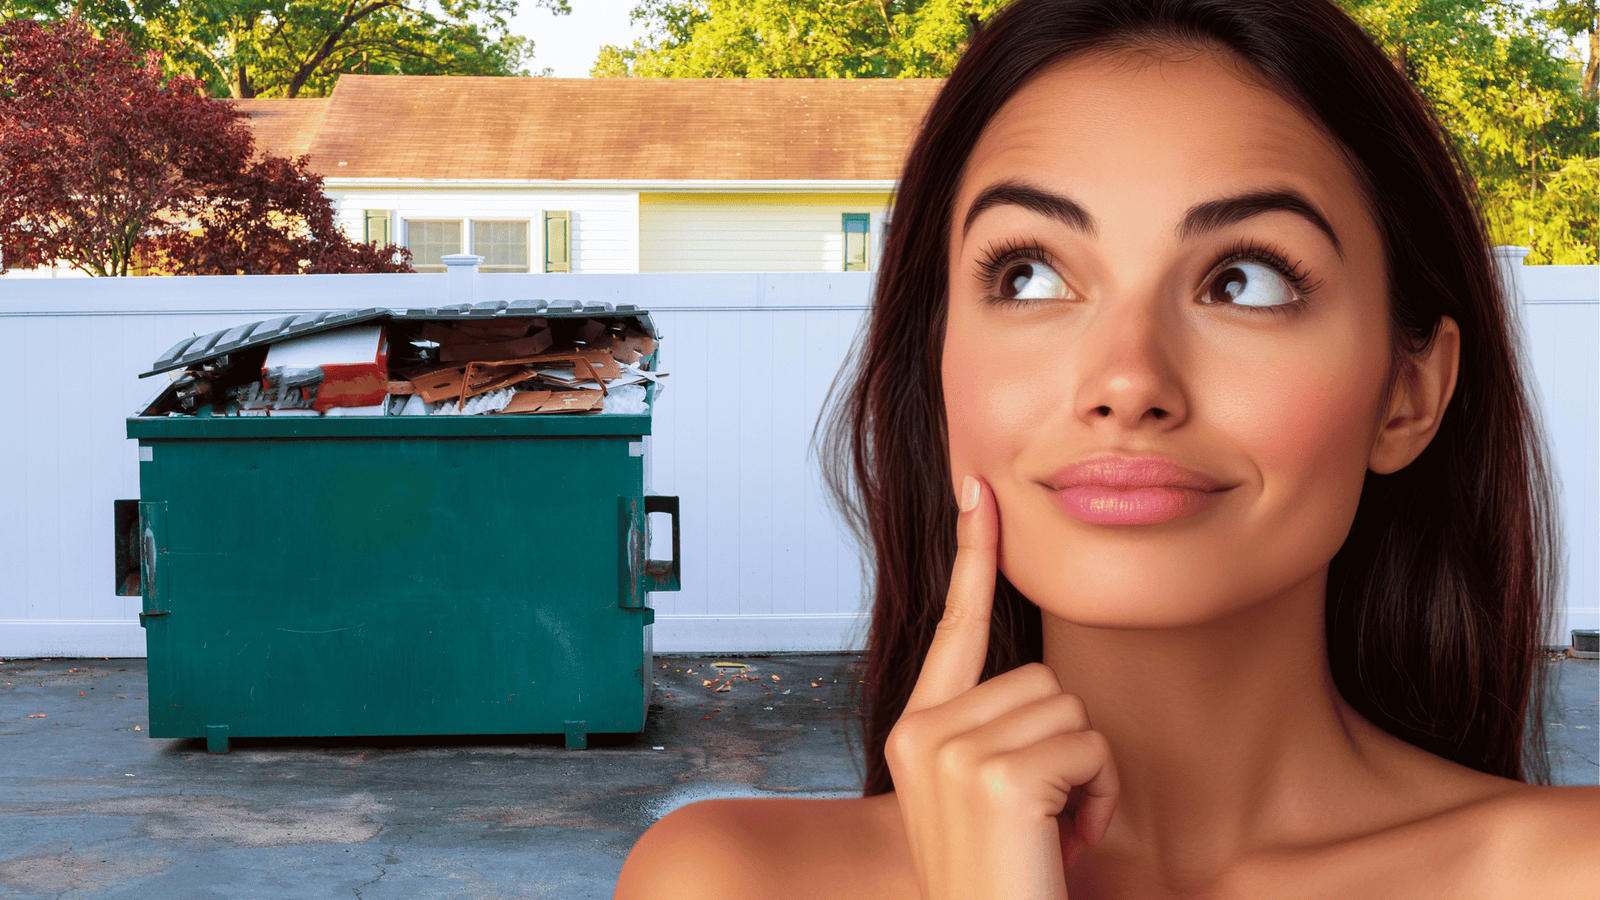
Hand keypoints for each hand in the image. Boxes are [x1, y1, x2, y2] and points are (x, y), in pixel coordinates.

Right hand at [884, 475, 1118, 899]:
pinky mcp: (995, 776)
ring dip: (1085, 774)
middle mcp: (921, 732)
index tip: (980, 488)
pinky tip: (1064, 842)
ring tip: (1052, 833)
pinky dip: (1097, 797)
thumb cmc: (1007, 880)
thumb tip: (1043, 689)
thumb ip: (998, 735)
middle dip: (1067, 746)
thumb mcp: (991, 799)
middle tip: (1044, 819)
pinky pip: (1088, 745)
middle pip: (1040, 677)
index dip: (973, 554)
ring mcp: (951, 751)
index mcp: (916, 731)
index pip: (955, 627)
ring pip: (1069, 707)